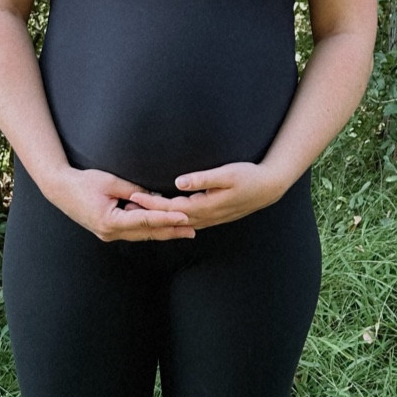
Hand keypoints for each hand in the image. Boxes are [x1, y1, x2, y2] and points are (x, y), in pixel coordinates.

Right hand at [44, 166, 197, 241]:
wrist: (59, 189)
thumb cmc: (83, 182)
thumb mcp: (110, 181)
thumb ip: (133, 189)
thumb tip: (155, 196)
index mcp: (109, 221)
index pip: (144, 220)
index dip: (166, 218)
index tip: (184, 217)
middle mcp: (110, 232)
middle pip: (146, 233)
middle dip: (170, 231)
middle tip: (192, 230)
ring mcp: (108, 234)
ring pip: (141, 235)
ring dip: (163, 232)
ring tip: (184, 230)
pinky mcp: (108, 231)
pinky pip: (133, 231)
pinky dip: (149, 228)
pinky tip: (164, 226)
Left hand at [124, 162, 286, 229]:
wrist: (268, 188)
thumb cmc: (249, 177)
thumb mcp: (227, 174)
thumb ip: (202, 179)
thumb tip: (179, 182)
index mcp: (206, 206)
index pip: (171, 207)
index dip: (151, 202)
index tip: (134, 195)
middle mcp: (205, 217)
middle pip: (170, 217)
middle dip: (149, 212)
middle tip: (128, 204)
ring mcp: (209, 219)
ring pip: (177, 221)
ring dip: (159, 217)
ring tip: (140, 209)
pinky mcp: (212, 216)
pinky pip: (186, 220)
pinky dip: (172, 218)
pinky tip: (163, 213)